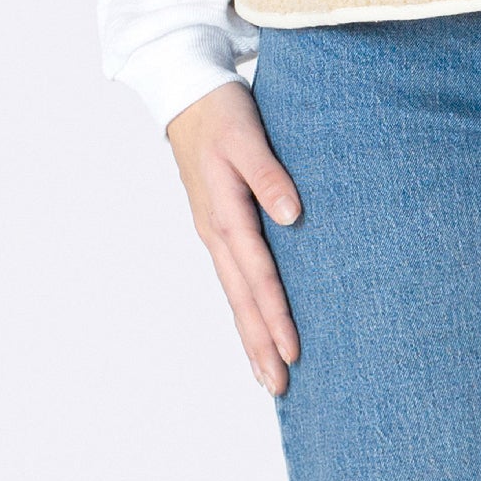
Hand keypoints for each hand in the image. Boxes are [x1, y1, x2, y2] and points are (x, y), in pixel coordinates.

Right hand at [166, 80, 301, 395]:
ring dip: (251, 333)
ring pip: (235, 294)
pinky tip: (254, 322)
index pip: (257, 277)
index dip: (275, 316)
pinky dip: (244, 307)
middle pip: (242, 300)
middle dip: (260, 344)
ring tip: (266, 373)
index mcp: (225, 215)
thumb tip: (292, 215)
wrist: (187, 93)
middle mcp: (216, 232)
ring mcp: (214, 232)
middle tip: (280, 387)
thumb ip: (270, 175)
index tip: (293, 352)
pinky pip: (233, 277)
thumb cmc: (221, 113)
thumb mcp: (248, 137)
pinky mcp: (217, 225)